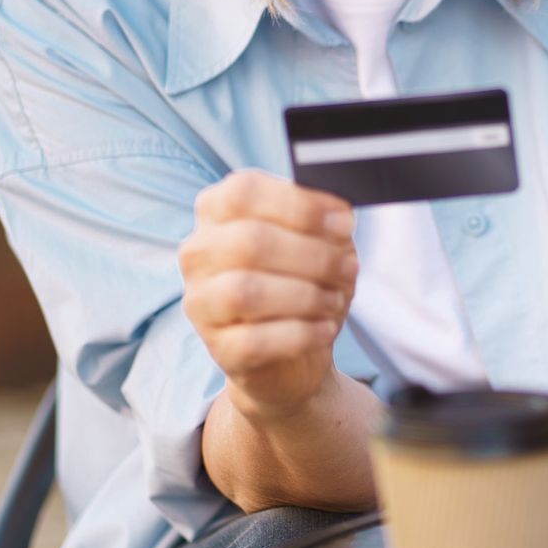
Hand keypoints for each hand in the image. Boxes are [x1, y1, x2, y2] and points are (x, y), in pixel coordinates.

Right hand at [180, 169, 357, 417]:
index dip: (300, 206)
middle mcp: (199, 252)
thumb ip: (321, 222)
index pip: (244, 192)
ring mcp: (200, 301)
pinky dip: (300, 334)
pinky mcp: (216, 346)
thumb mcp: (316, 241)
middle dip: (312, 254)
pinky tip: (324, 329)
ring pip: (246, 291)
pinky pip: (254, 340)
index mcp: (217, 210)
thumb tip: (338, 218)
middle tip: (348, 268)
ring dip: (306, 295)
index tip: (344, 223)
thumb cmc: (303, 281)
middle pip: (249, 241)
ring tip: (335, 300)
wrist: (293, 355)